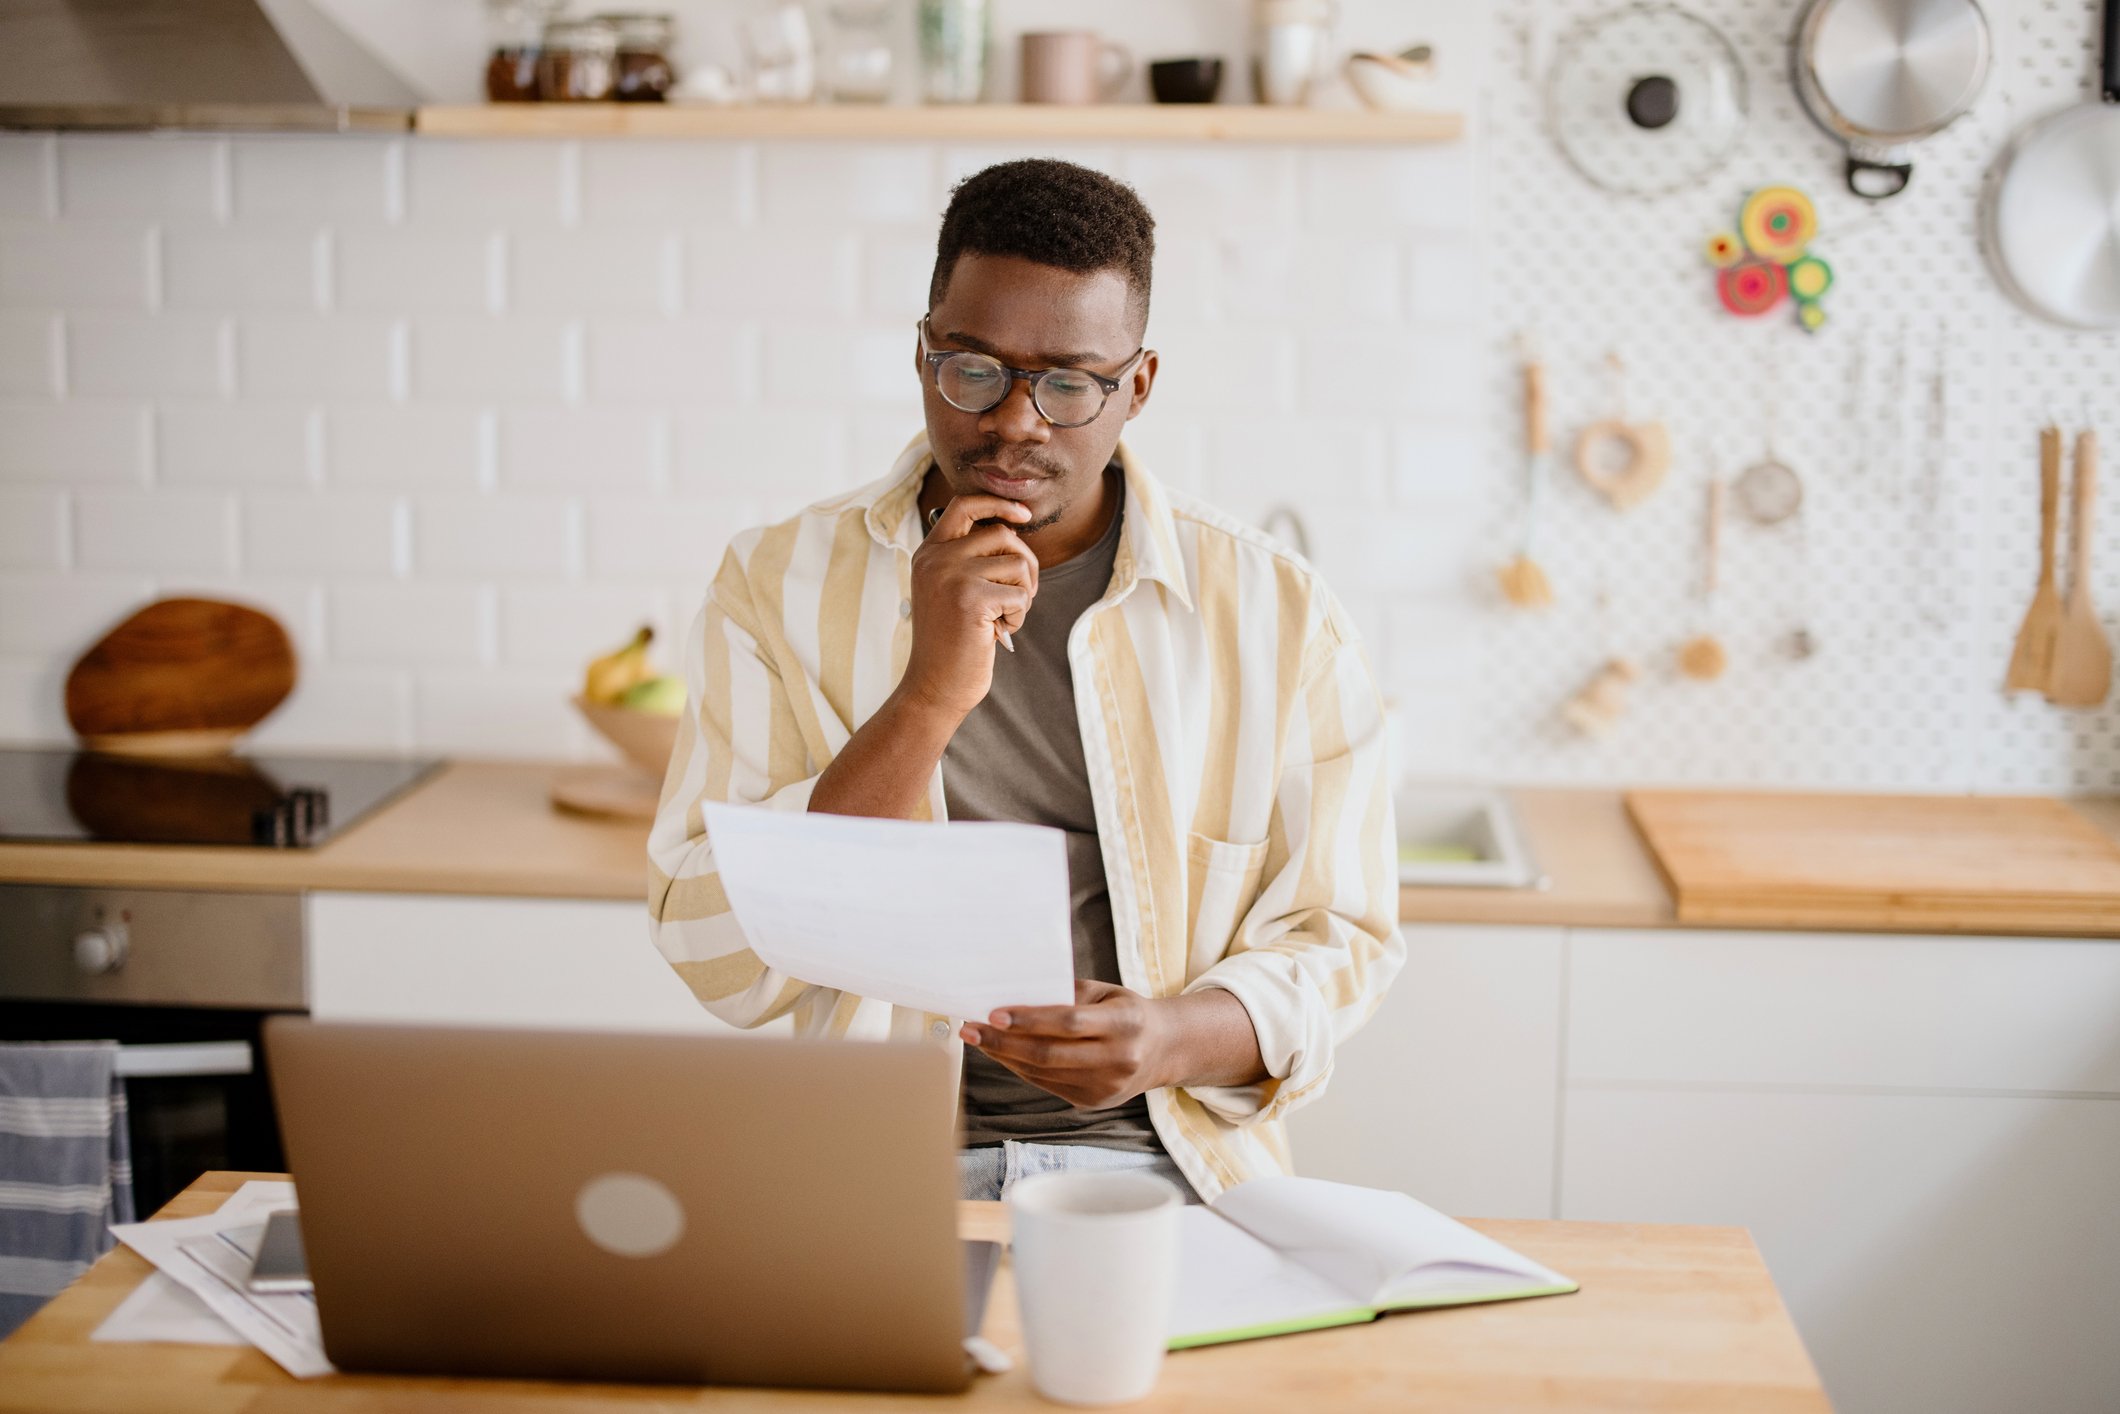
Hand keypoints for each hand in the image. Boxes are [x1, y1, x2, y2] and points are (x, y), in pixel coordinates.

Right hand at [899, 494, 1037, 719]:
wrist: (935, 686)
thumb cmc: (952, 641)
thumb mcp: (951, 590)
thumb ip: (971, 558)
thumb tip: (1013, 528)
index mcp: (929, 552)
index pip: (964, 504)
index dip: (999, 502)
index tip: (1024, 514)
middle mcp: (935, 559)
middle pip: (1002, 534)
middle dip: (1025, 564)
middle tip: (1020, 594)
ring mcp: (951, 576)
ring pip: (1017, 564)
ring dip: (1023, 595)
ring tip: (1003, 617)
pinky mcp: (971, 599)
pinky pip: (1020, 594)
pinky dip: (1019, 616)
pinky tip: (999, 632)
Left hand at [961, 979, 1173, 1110]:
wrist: (1163, 1050)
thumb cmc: (1127, 1012)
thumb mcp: (1106, 993)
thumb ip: (1067, 994)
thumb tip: (1016, 998)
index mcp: (1126, 1024)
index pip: (1069, 1023)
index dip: (1030, 1020)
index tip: (994, 1013)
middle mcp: (1119, 1059)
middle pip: (1049, 1054)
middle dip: (1003, 1042)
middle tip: (970, 1028)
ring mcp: (1106, 1087)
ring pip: (1043, 1073)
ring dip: (1004, 1056)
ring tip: (979, 1038)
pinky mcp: (1092, 1102)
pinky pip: (1046, 1084)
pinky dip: (1020, 1068)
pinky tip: (1002, 1053)